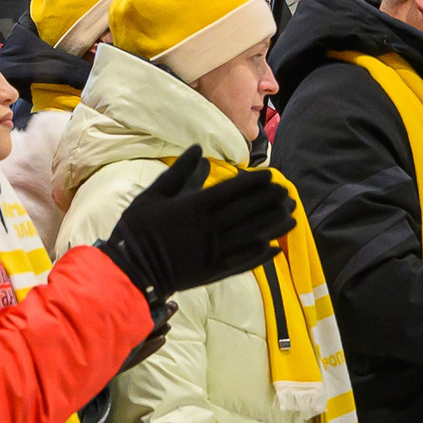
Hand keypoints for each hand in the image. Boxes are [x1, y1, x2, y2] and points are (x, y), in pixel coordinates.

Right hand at [94, 144, 296, 298]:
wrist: (130, 271)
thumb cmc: (137, 230)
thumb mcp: (153, 195)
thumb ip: (179, 173)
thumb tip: (198, 150)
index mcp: (196, 206)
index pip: (234, 190)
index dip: (256, 183)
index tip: (272, 176)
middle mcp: (211, 228)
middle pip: (250, 211)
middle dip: (271, 201)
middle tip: (288, 193)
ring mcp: (215, 251)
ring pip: (253, 236)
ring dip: (275, 226)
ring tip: (292, 218)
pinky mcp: (214, 271)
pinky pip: (244, 262)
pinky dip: (262, 256)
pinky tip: (276, 249)